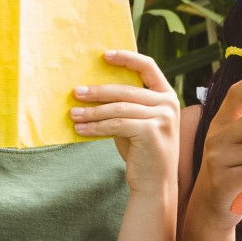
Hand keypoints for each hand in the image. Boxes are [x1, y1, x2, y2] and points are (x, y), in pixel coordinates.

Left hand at [70, 50, 179, 194]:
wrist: (155, 184)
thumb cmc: (142, 152)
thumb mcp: (136, 122)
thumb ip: (125, 105)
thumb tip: (92, 90)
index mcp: (166, 95)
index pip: (148, 66)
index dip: (126, 58)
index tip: (104, 56)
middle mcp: (168, 103)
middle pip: (126, 90)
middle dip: (97, 92)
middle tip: (76, 93)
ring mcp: (162, 117)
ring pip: (118, 108)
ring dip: (92, 111)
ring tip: (73, 113)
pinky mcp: (151, 131)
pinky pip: (116, 124)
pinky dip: (95, 126)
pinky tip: (81, 129)